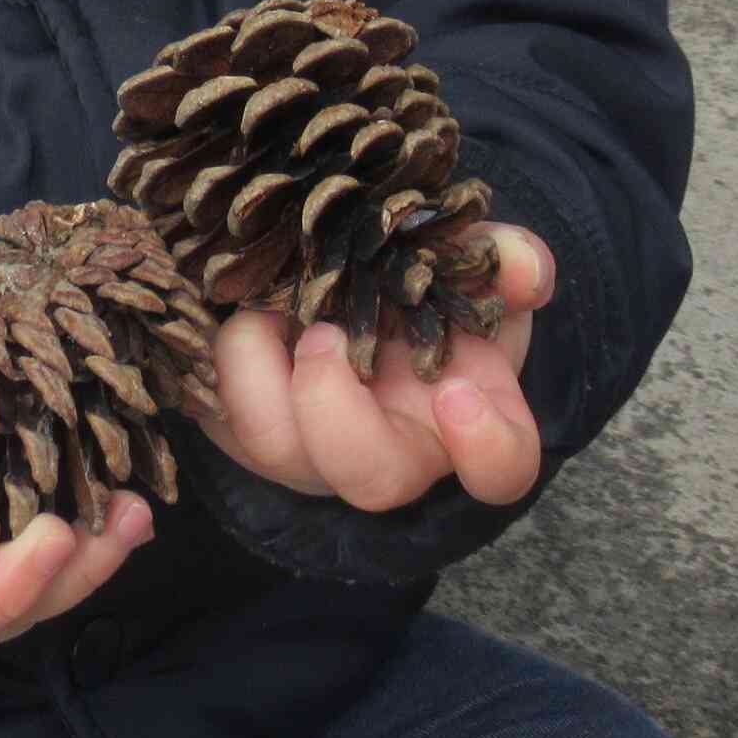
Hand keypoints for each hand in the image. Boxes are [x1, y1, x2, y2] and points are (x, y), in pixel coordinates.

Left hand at [194, 224, 551, 509]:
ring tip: (265, 307)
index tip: (457, 391)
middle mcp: (385, 447)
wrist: (348, 280)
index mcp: (460, 418)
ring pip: (274, 449)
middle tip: (323, 335)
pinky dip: (217, 353)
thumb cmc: (425, 283)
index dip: (486, 447)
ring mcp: (310, 444)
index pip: (499, 470)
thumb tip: (523, 269)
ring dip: (258, 373)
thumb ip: (505, 258)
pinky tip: (233, 303)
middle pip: (371, 480)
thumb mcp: (471, 260)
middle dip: (338, 409)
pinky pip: (215, 411)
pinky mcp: (242, 421)